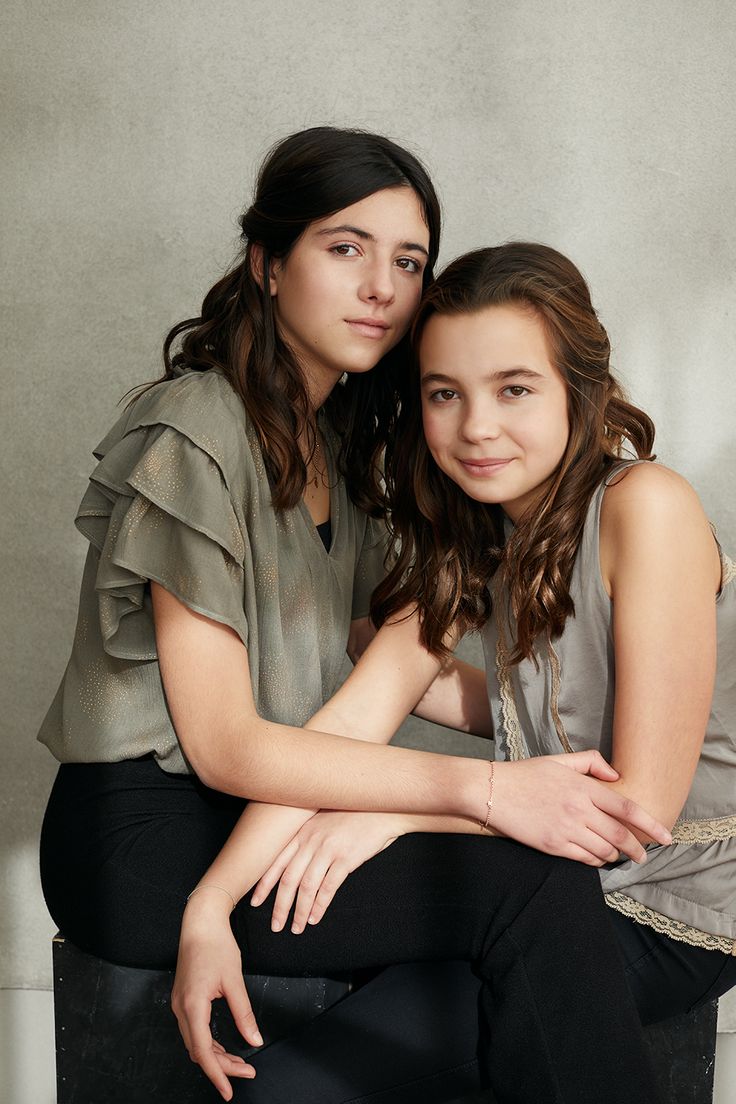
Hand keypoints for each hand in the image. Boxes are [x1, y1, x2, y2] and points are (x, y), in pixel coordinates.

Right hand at [171, 891, 262, 1100]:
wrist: (200, 921)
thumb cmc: (216, 944)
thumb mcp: (234, 980)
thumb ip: (244, 1012)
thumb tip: (254, 1039)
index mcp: (192, 1005)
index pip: (202, 1050)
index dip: (217, 1073)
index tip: (229, 1090)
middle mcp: (181, 1008)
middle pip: (198, 1049)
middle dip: (222, 1066)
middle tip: (247, 1071)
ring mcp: (180, 1004)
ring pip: (195, 1041)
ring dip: (215, 1054)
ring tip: (240, 1062)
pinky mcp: (183, 998)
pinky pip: (193, 1029)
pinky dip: (208, 1041)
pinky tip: (224, 1045)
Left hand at [250, 810, 405, 932]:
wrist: (382, 808)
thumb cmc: (354, 815)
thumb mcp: (324, 821)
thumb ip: (309, 838)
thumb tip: (296, 862)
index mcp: (303, 832)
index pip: (276, 861)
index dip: (264, 884)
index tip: (255, 901)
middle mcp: (311, 840)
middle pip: (288, 878)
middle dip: (280, 905)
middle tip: (275, 925)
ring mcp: (328, 849)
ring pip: (306, 886)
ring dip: (299, 911)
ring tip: (296, 927)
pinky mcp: (346, 858)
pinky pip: (328, 887)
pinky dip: (319, 905)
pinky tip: (314, 917)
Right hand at [491, 751, 670, 865]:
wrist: (491, 791)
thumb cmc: (526, 774)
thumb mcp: (559, 761)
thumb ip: (590, 762)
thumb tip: (616, 775)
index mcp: (583, 788)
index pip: (627, 809)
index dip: (650, 825)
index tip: (666, 837)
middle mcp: (579, 810)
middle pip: (620, 836)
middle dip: (637, 849)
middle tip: (643, 856)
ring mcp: (566, 830)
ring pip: (604, 851)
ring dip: (615, 856)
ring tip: (616, 855)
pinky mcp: (553, 846)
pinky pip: (584, 859)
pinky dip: (595, 861)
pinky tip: (596, 858)